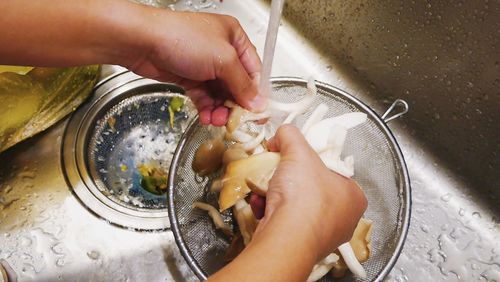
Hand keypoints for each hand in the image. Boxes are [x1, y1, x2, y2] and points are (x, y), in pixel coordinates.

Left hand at [124, 8, 264, 125]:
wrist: (142, 42)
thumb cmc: (181, 38)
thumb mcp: (223, 60)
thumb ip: (243, 84)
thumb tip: (258, 102)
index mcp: (234, 37)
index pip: (254, 69)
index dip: (256, 92)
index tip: (258, 113)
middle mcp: (221, 50)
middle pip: (237, 84)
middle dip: (236, 104)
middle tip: (236, 120)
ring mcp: (204, 65)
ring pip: (220, 94)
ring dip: (221, 110)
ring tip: (217, 120)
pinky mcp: (189, 77)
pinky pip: (204, 97)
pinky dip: (207, 109)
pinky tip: (207, 118)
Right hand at [210, 125, 366, 280]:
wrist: (285, 238)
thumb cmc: (303, 195)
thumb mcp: (297, 151)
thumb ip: (290, 135)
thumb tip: (281, 134)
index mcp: (354, 196)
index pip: (333, 171)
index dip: (310, 162)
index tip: (293, 159)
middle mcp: (344, 220)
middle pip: (311, 190)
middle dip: (288, 180)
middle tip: (276, 172)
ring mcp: (323, 237)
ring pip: (296, 208)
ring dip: (276, 195)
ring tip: (265, 190)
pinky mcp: (301, 248)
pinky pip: (286, 223)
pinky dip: (272, 213)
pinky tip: (262, 207)